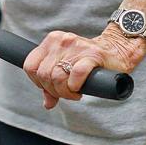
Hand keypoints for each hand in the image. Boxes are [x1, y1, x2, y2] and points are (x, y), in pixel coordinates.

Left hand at [23, 26, 145, 109]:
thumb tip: (47, 104)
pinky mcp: (92, 54)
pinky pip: (76, 74)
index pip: (30, 66)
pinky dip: (75, 86)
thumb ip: (53, 84)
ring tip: (75, 92)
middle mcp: (61, 41)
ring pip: (57, 76)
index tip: (50, 88)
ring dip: (66, 92)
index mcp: (51, 41)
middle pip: (44, 75)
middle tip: (67, 93)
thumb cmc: (87, 61)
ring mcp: (76, 46)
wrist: (115, 51)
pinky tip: (80, 89)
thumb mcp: (66, 68)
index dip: (38, 83)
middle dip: (54, 91)